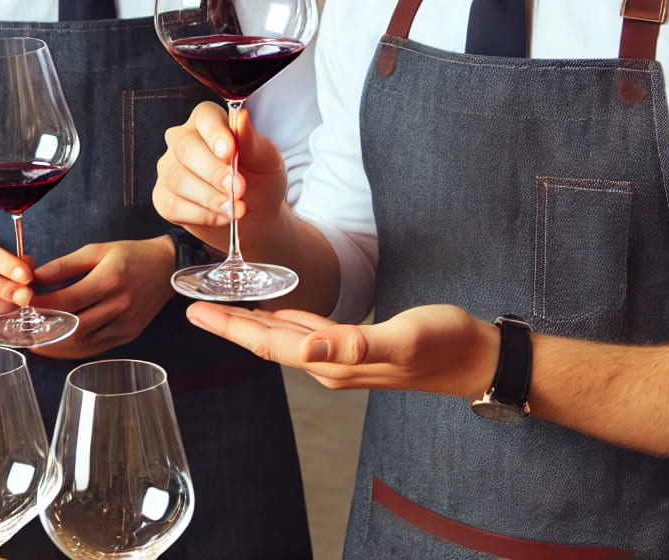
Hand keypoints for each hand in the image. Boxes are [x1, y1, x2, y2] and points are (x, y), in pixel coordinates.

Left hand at [26, 236, 177, 359]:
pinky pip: (95, 349)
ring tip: (33, 339)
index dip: (41, 306)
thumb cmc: (132, 255)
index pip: (67, 300)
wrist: (168, 267)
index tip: (22, 305)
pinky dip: (73, 350)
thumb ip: (64, 265)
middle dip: (43, 330)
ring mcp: (125, 324)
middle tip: (20, 328)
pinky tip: (58, 345)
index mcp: (110, 280)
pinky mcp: (128, 335)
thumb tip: (34, 278)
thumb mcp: (97, 250)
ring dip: (55, 345)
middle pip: (73, 327)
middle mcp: (119, 305)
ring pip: (82, 344)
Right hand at [153, 101, 288, 242]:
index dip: (215, 133)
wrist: (256, 215)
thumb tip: (243, 117)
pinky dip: (202, 215)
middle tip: (238, 188)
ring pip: (178, 179)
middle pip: (185, 147)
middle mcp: (183, 140)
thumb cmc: (259, 179)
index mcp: (209, 121)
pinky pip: (173, 205)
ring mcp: (170, 168)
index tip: (230, 153)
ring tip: (236, 208)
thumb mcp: (266, 159)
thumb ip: (252, 141)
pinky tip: (222, 216)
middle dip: (214, 172)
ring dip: (210, 198)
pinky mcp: (164, 197)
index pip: (204, 116)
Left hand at [185, 302, 499, 398]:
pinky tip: (272, 311)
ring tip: (220, 305)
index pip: (269, 343)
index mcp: (333, 361)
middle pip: (267, 342)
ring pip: (283, 338)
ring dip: (250, 323)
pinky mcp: (353, 346)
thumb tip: (313, 347)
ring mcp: (340, 356)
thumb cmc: (444, 344)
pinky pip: (305, 332)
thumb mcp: (402, 339)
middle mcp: (329, 363)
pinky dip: (281, 320)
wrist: (475, 358)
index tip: (195, 311)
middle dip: (229, 325)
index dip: (231, 327)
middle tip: (192, 304)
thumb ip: (357, 345)